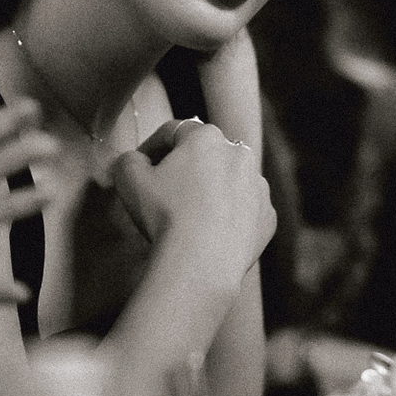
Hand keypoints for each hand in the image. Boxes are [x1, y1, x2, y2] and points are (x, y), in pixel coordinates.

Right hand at [111, 117, 275, 280]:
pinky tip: (211, 233)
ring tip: (190, 216)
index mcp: (207, 137)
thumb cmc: (164, 215)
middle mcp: (240, 154)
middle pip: (205, 155)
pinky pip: (245, 211)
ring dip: (211, 191)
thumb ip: (129, 159)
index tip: (140, 165)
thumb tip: (137, 161)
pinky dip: (230, 217)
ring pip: (229, 182)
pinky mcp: (268, 217)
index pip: (173, 132)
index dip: (152, 147)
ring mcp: (259, 187)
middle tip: (165, 192)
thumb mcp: (128, 178)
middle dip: (186, 168)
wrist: (201, 263)